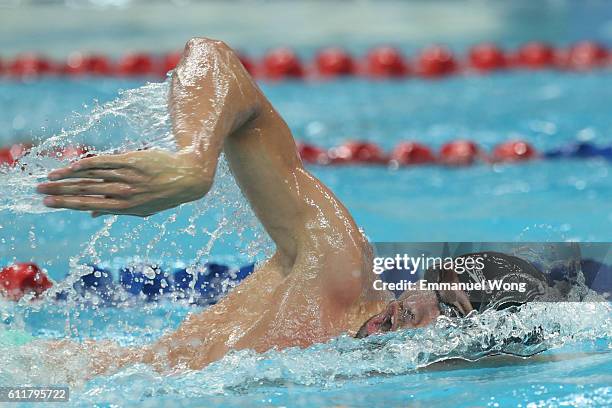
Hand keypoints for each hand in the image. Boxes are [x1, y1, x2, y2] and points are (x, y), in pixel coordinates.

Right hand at [37, 150, 212, 216]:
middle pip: (86, 192)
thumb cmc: (163, 194)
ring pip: (92, 177)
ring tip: (50, 178)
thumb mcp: (142, 208)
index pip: (89, 206)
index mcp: (125, 208)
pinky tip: (72, 166)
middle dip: (60, 192)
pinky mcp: (132, 161)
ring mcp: (127, 177)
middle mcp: (124, 194)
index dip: (67, 204)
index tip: (48, 204)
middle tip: (39, 191)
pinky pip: (106, 162)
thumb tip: (93, 216)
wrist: (187, 177)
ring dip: (68, 177)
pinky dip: (87, 164)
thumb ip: (116, 210)